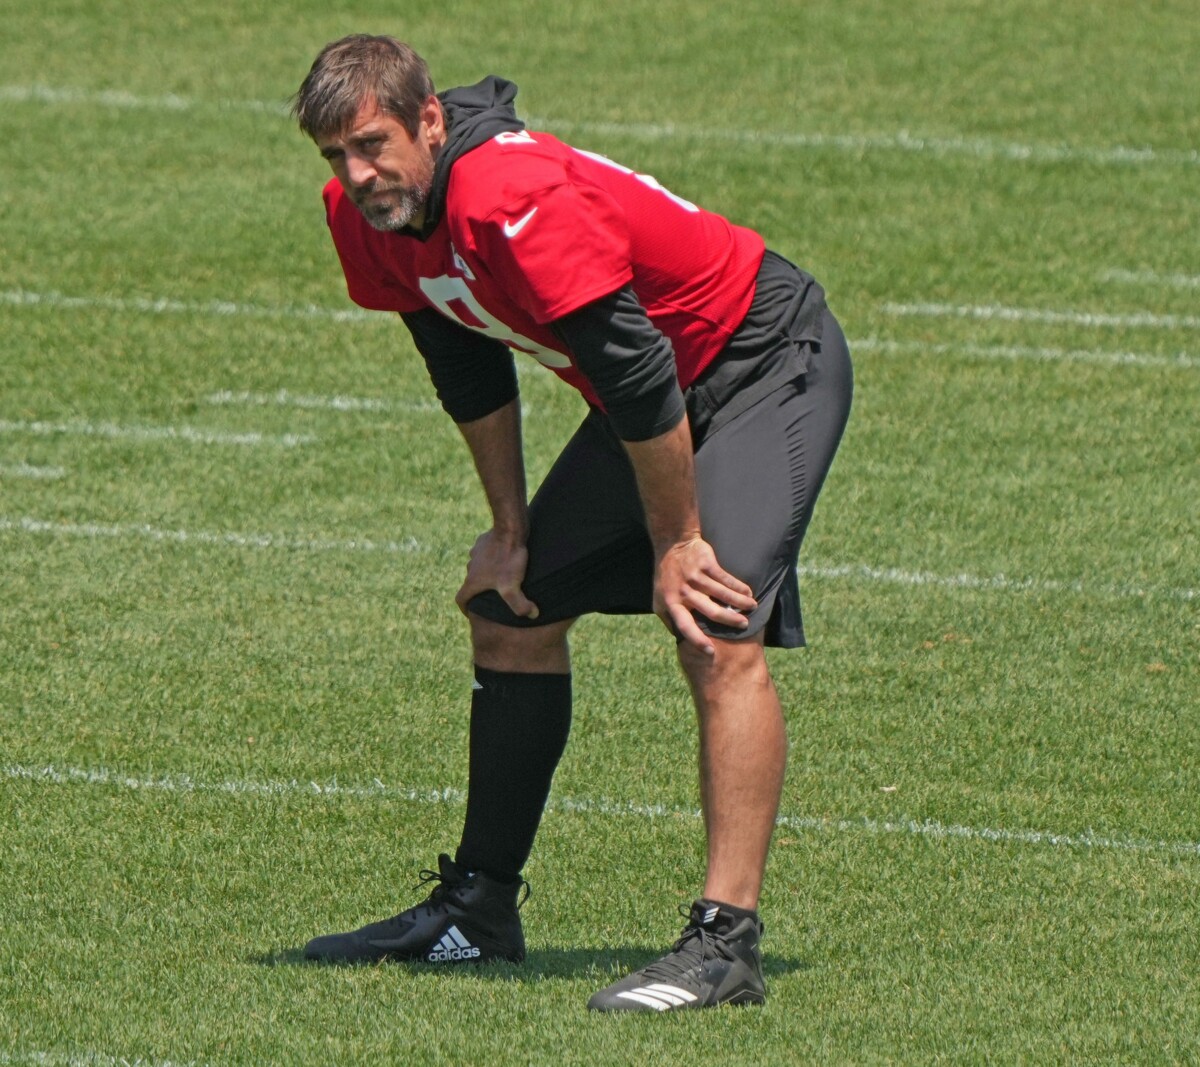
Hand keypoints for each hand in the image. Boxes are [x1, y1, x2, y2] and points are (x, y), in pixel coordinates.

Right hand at [454, 529, 539, 619]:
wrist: (509, 529)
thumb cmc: (509, 559)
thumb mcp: (512, 586)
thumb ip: (520, 605)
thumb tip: (532, 615)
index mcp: (472, 581)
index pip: (461, 599)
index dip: (465, 609)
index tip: (472, 614)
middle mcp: (470, 567)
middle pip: (470, 584)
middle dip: (479, 592)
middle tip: (493, 598)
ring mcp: (475, 553)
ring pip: (478, 568)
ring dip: (485, 575)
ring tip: (500, 579)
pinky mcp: (483, 542)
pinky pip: (485, 555)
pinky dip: (491, 560)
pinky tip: (504, 561)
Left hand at [654, 537, 756, 654]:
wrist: (672, 545)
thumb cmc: (667, 575)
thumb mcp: (659, 598)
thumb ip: (669, 618)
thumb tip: (680, 639)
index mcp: (672, 603)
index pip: (685, 626)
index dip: (697, 640)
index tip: (711, 652)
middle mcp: (684, 592)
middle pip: (711, 612)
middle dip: (731, 620)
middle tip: (744, 625)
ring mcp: (696, 577)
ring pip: (724, 595)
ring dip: (741, 602)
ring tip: (752, 607)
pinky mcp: (707, 564)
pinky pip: (727, 579)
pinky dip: (740, 587)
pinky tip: (747, 592)